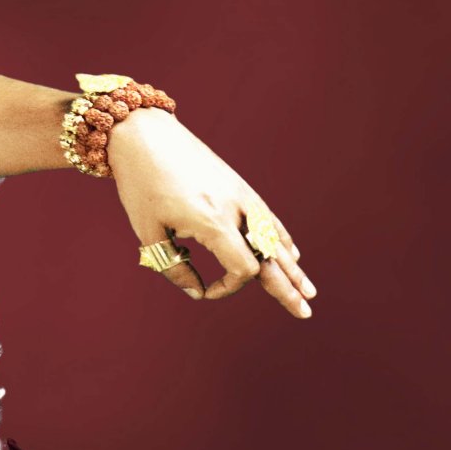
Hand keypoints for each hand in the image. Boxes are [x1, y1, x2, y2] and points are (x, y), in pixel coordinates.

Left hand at [107, 108, 315, 318]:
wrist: (145, 136)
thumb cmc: (141, 184)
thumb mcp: (147, 231)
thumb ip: (171, 266)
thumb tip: (195, 292)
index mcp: (213, 221)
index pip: (241, 269)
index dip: (227, 288)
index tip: (204, 290)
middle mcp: (236, 208)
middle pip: (271, 258)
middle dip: (286, 288)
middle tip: (305, 313)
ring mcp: (243, 195)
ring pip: (276, 239)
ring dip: (291, 267)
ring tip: (309, 291)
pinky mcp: (241, 186)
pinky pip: (269, 219)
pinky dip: (281, 240)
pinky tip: (291, 256)